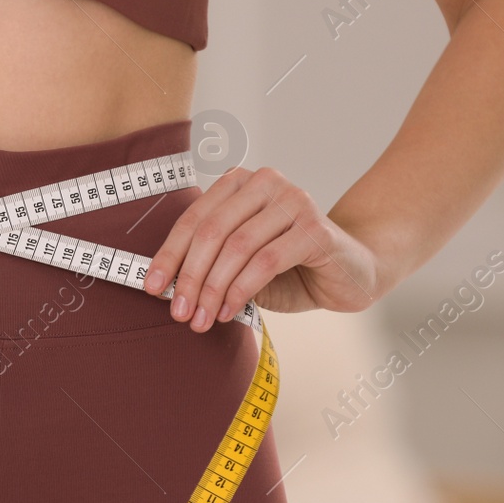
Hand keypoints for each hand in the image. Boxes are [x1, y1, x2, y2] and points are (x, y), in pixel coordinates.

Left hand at [142, 166, 381, 329]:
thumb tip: (168, 288)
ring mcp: (294, 201)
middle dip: (189, 276)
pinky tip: (228, 311)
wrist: (351, 274)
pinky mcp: (315, 228)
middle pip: (212, 231)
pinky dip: (241, 290)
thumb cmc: (292, 269)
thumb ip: (211, 265)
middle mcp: (266, 183)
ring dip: (213, 289)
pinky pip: (265, 261)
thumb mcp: (241, 265)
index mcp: (241, 184)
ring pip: (236, 248)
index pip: (194, 218)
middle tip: (180, 313)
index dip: (169, 255)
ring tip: (201, 319)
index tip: (151, 288)